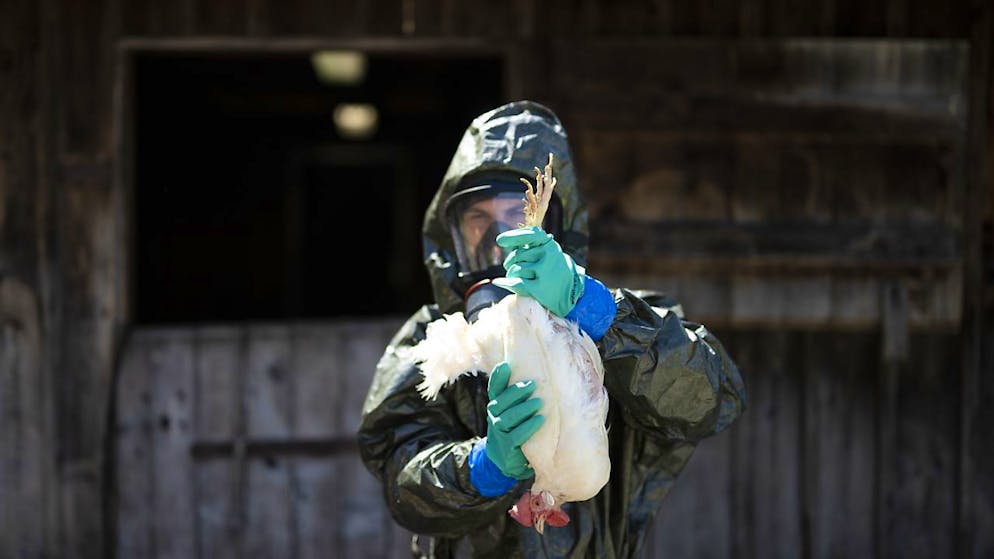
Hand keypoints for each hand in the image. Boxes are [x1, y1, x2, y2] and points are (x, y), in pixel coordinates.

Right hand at [485, 362, 543, 479]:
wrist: (506, 458)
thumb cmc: (515, 427)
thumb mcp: (512, 411)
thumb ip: (519, 396)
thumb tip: (539, 373)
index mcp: (496, 405)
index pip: (494, 389)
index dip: (498, 377)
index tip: (506, 365)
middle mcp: (494, 417)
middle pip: (501, 402)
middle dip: (516, 392)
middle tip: (533, 385)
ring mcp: (499, 433)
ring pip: (508, 418)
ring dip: (523, 409)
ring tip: (539, 402)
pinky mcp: (508, 447)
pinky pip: (517, 436)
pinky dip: (528, 427)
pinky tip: (540, 419)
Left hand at [492, 227, 584, 316]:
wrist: (572, 292)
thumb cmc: (553, 269)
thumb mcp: (546, 252)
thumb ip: (528, 246)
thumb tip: (501, 240)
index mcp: (549, 244)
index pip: (530, 235)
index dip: (514, 237)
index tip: (500, 240)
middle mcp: (548, 255)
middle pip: (516, 256)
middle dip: (512, 262)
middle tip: (520, 269)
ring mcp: (545, 271)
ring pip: (514, 270)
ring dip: (512, 275)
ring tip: (523, 279)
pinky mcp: (541, 288)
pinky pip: (516, 283)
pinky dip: (506, 283)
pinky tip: (499, 282)